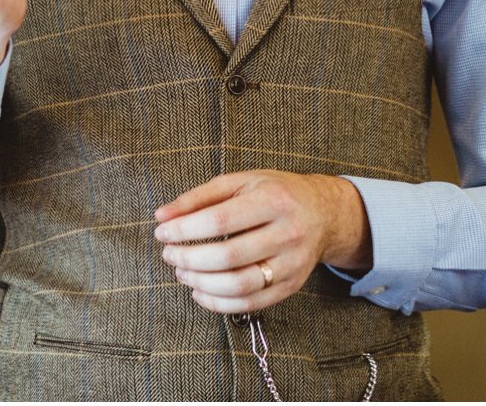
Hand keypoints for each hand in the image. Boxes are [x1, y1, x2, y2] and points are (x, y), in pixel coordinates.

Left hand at [153, 171, 371, 312]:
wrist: (324, 214)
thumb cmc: (275, 193)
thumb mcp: (240, 182)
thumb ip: (199, 197)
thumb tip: (161, 216)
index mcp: (273, 200)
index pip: (219, 220)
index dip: (185, 230)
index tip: (162, 232)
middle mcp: (287, 233)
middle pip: (227, 256)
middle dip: (189, 258)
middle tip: (169, 254)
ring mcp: (292, 264)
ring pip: (238, 285)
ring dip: (201, 283)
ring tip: (182, 272)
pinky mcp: (291, 286)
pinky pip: (250, 303)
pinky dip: (219, 303)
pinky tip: (200, 291)